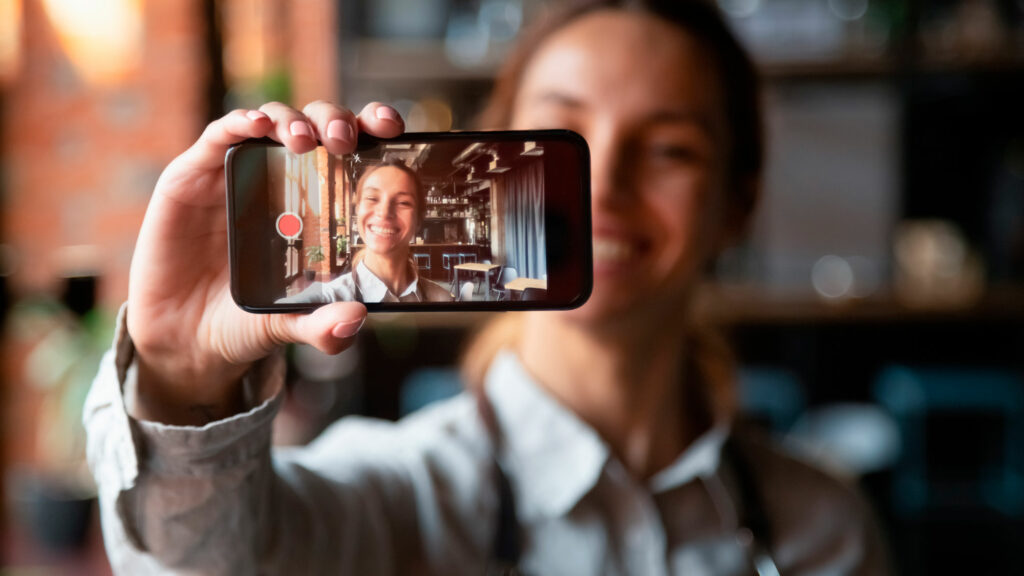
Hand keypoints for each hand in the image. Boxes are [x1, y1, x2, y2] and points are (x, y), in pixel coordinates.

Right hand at [127, 101, 404, 424]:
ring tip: (304, 141)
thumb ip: (321, 326)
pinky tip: (257, 126)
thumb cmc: (243, 320)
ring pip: (273, 121)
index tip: (392, 127)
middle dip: (336, 121)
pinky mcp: (193, 175)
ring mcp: (238, 173)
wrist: (183, 337)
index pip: (350, 152)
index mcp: (315, 204)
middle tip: (344, 140)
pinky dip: (240, 123)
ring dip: (293, 122)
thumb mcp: (288, 325)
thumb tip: (355, 318)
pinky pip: (219, 136)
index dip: (370, 129)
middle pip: (316, 125)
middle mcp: (280, 179)